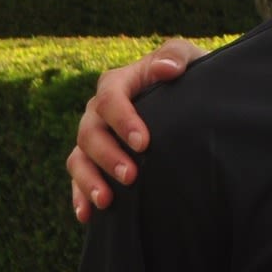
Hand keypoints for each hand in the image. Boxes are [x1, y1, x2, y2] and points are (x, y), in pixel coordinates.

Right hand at [69, 38, 205, 222]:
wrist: (194, 100)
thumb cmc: (190, 77)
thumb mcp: (190, 59)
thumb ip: (177, 56)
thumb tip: (167, 68)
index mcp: (118, 82)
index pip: (111, 98)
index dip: (123, 120)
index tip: (144, 143)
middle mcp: (99, 110)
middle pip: (90, 132)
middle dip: (108, 156)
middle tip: (131, 176)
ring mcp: (95, 136)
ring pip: (78, 157)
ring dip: (89, 180)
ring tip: (106, 201)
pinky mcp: (95, 160)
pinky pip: (78, 177)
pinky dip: (79, 196)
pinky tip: (88, 216)